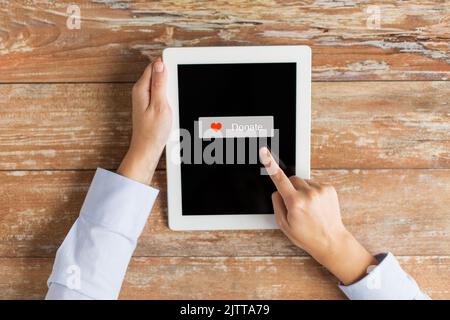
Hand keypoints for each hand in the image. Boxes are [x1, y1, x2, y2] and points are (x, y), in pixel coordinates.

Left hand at [117, 59, 171, 184]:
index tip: (177, 74)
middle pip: (159, 74)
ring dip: (171, 92)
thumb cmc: (152, 132)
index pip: (155, 65)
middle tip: (174, 96)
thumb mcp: (160, 105)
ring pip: (162, 85)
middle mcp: (141, 91)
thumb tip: (160, 64)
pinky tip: (171, 111)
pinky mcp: (150, 106)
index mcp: (141, 88)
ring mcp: (145, 98)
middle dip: (171, 80)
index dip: (168, 66)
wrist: (147, 149)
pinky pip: (162, 96)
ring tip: (172, 106)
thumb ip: (159, 84)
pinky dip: (169, 100)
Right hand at [259, 147, 376, 284]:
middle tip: (295, 204)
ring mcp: (320, 190)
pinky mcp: (329, 189)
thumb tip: (277, 191)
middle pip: (292, 179)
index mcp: (295, 202)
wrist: (331, 241)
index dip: (270, 164)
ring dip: (302, 190)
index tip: (264, 151)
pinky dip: (312, 192)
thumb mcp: (284, 225)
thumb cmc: (306, 235)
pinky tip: (316, 205)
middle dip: (290, 188)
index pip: (279, 179)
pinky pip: (314, 184)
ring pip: (303, 182)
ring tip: (308, 207)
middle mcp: (308, 193)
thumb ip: (277, 205)